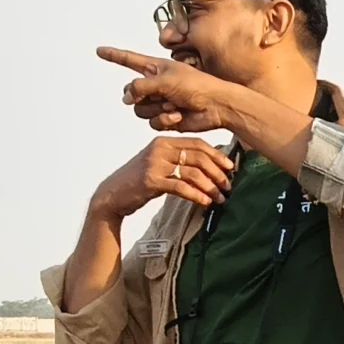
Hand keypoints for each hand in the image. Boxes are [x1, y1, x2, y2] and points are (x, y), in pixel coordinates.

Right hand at [88, 136, 234, 222]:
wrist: (113, 194)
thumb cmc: (139, 181)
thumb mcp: (158, 164)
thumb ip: (178, 160)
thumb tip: (208, 166)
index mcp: (164, 141)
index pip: (197, 144)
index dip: (216, 155)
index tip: (230, 167)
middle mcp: (160, 149)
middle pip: (198, 157)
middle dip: (217, 172)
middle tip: (228, 186)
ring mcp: (155, 164)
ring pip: (193, 173)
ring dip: (210, 187)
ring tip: (219, 198)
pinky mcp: (151, 180)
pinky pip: (181, 187)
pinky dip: (197, 195)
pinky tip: (205, 202)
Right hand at [97, 46, 249, 134]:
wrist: (216, 106)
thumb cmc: (196, 86)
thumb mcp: (165, 79)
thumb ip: (141, 86)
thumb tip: (126, 97)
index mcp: (156, 68)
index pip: (129, 60)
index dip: (114, 56)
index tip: (99, 50)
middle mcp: (156, 84)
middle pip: (131, 93)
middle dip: (143, 96)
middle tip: (161, 95)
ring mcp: (160, 102)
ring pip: (141, 110)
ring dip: (157, 109)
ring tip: (175, 105)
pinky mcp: (167, 119)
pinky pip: (153, 122)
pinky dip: (165, 120)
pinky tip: (179, 116)